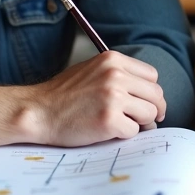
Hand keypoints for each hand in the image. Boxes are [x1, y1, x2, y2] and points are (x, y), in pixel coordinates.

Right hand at [15, 51, 165, 146]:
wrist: (38, 111)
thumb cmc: (63, 95)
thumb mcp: (92, 70)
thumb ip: (118, 75)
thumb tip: (146, 93)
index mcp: (113, 60)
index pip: (152, 75)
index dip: (150, 92)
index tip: (146, 103)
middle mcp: (116, 75)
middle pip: (156, 95)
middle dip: (153, 110)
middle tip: (144, 120)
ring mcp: (113, 97)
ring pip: (149, 114)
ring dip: (140, 123)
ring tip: (124, 125)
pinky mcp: (109, 120)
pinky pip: (134, 131)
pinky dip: (124, 135)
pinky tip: (109, 132)